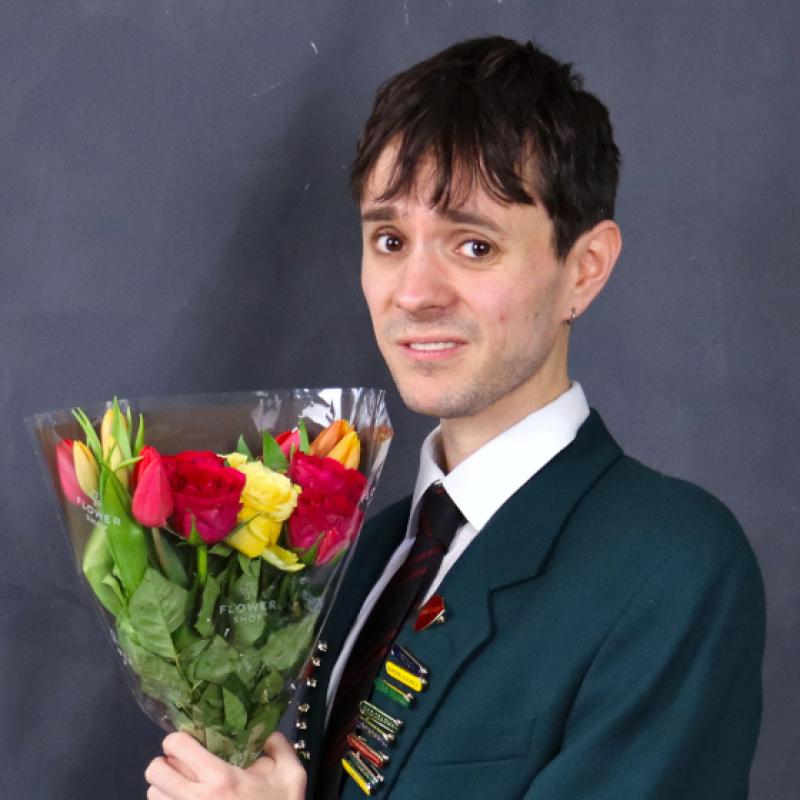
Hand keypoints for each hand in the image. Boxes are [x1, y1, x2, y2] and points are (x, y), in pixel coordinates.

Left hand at [145, 731, 306, 799]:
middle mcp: (195, 799)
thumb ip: (279, 746)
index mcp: (220, 778)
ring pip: (153, 794)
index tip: (192, 743)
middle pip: (154, 771)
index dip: (180, 739)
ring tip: (184, 787)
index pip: (176, 746)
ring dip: (164, 787)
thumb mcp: (291, 776)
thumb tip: (265, 734)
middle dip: (166, 763)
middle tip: (184, 764)